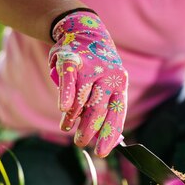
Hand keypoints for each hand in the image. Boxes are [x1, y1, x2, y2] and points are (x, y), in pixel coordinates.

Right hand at [49, 10, 127, 156]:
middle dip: (88, 130)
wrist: (84, 31)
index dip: (109, 135)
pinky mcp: (72, 58)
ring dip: (73, 117)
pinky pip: (69, 79)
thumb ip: (104, 110)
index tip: (101, 153)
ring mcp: (91, 66)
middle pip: (98, 109)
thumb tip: (107, 142)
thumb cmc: (96, 69)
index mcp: (120, 84)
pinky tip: (64, 109)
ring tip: (67, 127)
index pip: (117, 114)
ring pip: (81, 99)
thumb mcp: (105, 87)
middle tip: (80, 143)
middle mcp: (109, 75)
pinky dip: (66, 94)